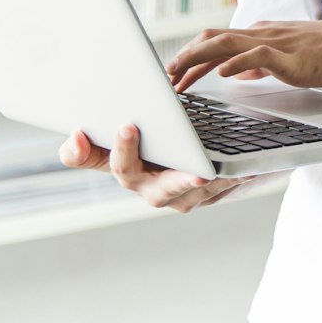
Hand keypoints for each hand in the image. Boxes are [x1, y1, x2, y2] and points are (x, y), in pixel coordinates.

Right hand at [58, 125, 249, 212]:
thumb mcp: (109, 148)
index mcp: (129, 176)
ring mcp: (182, 197)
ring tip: (228, 171)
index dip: (122, 150)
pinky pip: (221, 190)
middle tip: (198, 172)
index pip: (122, 169)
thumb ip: (85, 150)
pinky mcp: (207, 194)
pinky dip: (233, 179)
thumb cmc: (137, 149)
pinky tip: (247, 169)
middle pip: (164, 191)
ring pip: (198, 193)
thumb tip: (75, 139)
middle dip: (179, 181)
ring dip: (214, 184)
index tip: (127, 125)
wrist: (171, 156)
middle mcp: (154, 192)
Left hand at [167, 19, 321, 92]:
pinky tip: (221, 74)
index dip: (190, 55)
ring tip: (177, 75)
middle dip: (184, 57)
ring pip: (227, 43)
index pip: (217, 40)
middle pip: (213, 38)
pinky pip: (258, 56)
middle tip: (164, 78)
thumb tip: (236, 73)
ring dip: (197, 58)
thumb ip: (261, 64)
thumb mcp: (289, 59)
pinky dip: (236, 63)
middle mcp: (264, 34)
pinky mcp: (292, 56)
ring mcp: (277, 43)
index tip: (172, 74)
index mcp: (262, 35)